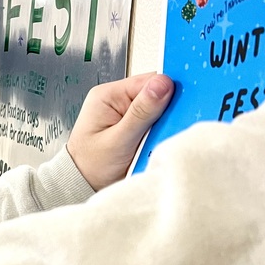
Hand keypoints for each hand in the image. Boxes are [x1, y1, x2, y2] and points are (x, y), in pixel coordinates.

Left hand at [66, 73, 174, 189]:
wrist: (82, 184)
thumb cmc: (91, 165)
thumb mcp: (118, 140)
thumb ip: (141, 112)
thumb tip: (163, 84)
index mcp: (108, 95)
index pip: (148, 80)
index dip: (168, 92)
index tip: (181, 107)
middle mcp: (116, 100)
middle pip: (155, 93)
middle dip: (166, 110)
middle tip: (167, 129)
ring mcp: (125, 112)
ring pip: (158, 109)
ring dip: (163, 123)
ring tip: (156, 140)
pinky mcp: (132, 125)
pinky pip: (155, 122)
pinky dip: (160, 132)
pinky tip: (155, 143)